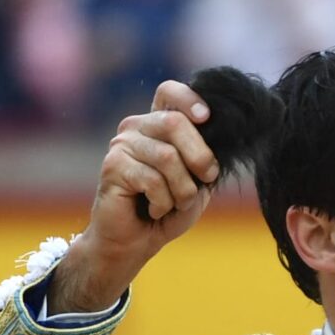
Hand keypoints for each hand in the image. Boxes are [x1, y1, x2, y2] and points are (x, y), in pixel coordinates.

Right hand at [54, 80, 220, 310]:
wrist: (135, 242)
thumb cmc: (168, 210)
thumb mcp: (197, 182)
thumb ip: (206, 159)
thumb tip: (222, 140)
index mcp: (158, 124)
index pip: (169, 92)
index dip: (189, 99)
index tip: (207, 117)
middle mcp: (137, 127)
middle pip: (176, 123)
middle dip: (200, 157)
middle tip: (205, 179)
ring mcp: (122, 144)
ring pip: (168, 157)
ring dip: (182, 189)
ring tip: (176, 203)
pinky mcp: (112, 165)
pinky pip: (152, 179)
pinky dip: (163, 202)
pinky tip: (155, 209)